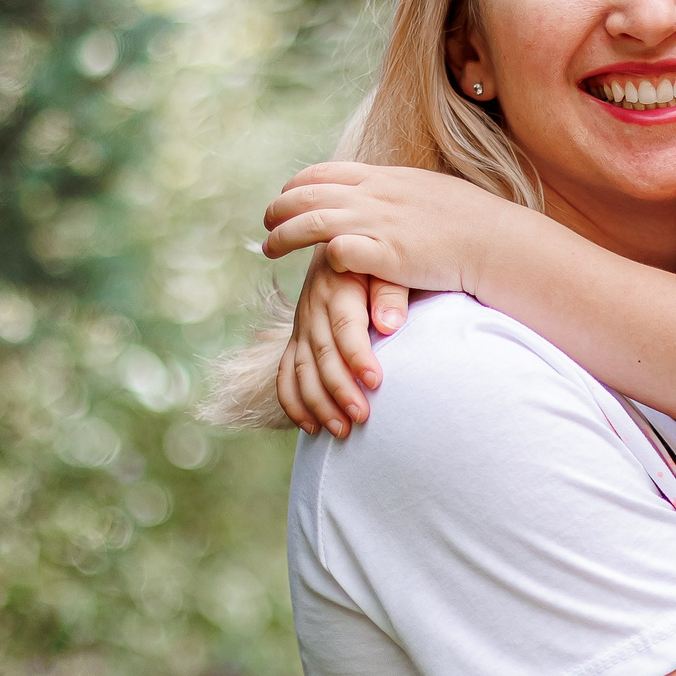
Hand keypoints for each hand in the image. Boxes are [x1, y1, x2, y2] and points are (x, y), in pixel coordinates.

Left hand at [263, 161, 508, 292]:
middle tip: (266, 223)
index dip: (299, 184)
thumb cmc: (472, 224)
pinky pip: (337, 251)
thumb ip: (401, 194)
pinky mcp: (385, 255)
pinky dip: (321, 258)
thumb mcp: (430, 193)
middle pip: (309, 193)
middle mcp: (375, 196)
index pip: (326, 171)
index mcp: (385, 179)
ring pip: (312, 220)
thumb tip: (390, 195)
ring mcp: (379, 224)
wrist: (496, 242)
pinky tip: (315, 270)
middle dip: (280, 207)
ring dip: (284, 234)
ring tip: (270, 248)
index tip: (287, 196)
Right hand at [275, 254, 408, 435]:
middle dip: (339, 389)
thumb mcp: (390, 265)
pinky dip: (294, 404)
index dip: (358, 356)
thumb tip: (389, 326)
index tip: (375, 381)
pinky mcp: (297, 339)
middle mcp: (313, 308)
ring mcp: (302, 326)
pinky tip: (311, 427)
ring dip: (318, 404)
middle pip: (322, 355)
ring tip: (342, 431)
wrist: (346, 243)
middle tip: (362, 417)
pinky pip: (285, 375)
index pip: (345, 327)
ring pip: (301, 370)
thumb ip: (390, 292)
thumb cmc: (381, 259)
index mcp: (338, 286)